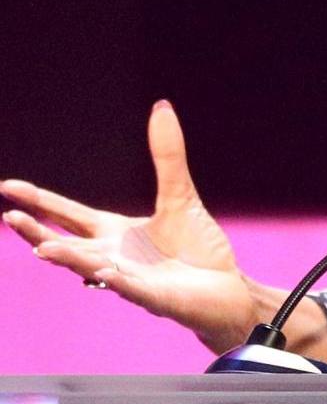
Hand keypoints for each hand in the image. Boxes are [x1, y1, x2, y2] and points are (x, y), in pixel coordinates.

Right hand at [1, 100, 261, 352]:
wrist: (228, 287)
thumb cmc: (197, 248)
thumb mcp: (181, 195)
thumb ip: (168, 156)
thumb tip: (161, 106)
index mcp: (114, 233)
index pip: (69, 214)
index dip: (40, 201)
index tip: (8, 187)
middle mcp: (114, 256)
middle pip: (67, 243)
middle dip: (38, 232)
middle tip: (9, 217)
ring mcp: (131, 280)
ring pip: (91, 269)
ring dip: (69, 259)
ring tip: (42, 247)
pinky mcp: (154, 297)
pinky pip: (132, 289)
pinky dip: (117, 281)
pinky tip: (102, 272)